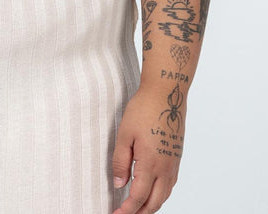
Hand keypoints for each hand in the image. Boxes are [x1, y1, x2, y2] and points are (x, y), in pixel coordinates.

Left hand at [112, 84, 184, 213]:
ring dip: (151, 205)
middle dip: (139, 213)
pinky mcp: (177, 157)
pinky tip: (152, 191)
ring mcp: (173, 164)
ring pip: (164, 195)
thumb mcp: (124, 134)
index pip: (138, 197)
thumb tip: (119, 184)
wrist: (166, 94)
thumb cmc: (143, 110)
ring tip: (136, 208)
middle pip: (154, 202)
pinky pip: (170, 184)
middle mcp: (166, 168)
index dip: (126, 210)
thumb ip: (120, 161)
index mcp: (151, 164)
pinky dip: (160, 194)